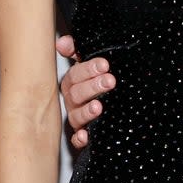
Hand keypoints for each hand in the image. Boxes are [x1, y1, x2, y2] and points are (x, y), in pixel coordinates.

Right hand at [56, 35, 115, 149]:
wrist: (120, 101)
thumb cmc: (102, 77)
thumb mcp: (93, 61)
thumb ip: (78, 50)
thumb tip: (62, 42)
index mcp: (73, 82)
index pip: (75, 75)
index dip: (88, 69)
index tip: (105, 65)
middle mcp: (73, 100)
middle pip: (75, 95)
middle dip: (93, 87)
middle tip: (110, 81)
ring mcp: (78, 118)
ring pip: (75, 117)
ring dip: (86, 112)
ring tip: (98, 107)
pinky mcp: (84, 135)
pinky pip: (76, 140)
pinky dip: (80, 138)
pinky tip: (86, 135)